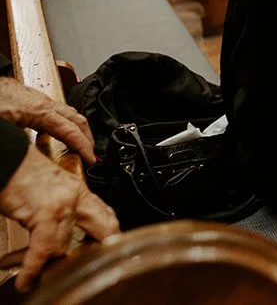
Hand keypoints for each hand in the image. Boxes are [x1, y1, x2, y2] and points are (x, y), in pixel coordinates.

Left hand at [0, 79, 94, 165]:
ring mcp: (41, 100)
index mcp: (40, 111)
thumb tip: (28, 158)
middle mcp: (45, 103)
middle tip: (92, 153)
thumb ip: (21, 141)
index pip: (70, 130)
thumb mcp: (7, 127)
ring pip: (70, 113)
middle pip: (78, 119)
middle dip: (88, 137)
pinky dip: (66, 122)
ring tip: (80, 144)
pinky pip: (59, 111)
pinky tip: (57, 132)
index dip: (83, 146)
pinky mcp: (34, 99)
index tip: (90, 159)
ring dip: (79, 129)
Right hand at [0, 146, 117, 290]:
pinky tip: (25, 279)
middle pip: (104, 227)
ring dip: (49, 265)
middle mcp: (75, 195)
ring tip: (35, 278)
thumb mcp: (45, 190)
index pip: (104, 214)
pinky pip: (44, 248)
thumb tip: (55, 232)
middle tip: (86, 267)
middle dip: (98, 250)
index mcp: (77, 188)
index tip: (105, 249)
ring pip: (65, 245)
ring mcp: (63, 203)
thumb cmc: (17, 171)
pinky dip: (32, 268)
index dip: (108, 235)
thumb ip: (57, 208)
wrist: (5, 156)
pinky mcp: (45, 211)